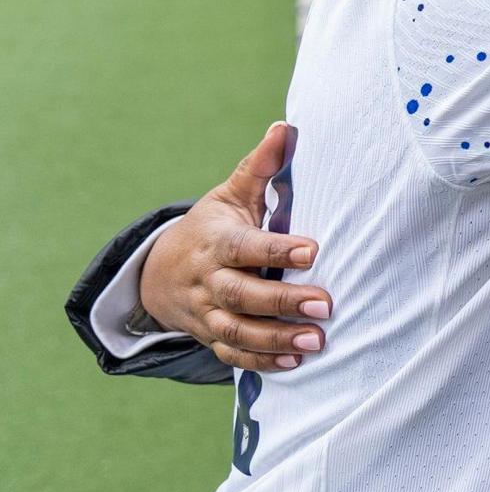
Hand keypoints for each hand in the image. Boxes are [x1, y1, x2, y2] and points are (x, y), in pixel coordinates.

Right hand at [137, 122, 331, 372]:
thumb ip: (261, 166)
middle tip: (327, 304)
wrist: (160, 270)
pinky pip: (232, 353)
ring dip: (277, 339)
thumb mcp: (230, 194)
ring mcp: (208, 312)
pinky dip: (261, 361)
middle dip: (284, 302)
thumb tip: (286, 127)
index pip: (246, 247)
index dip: (277, 251)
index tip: (313, 250)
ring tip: (317, 342)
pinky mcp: (211, 335)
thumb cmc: (212, 226)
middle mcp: (209, 280)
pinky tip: (295, 364)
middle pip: (243, 295)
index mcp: (217, 242)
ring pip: (238, 330)